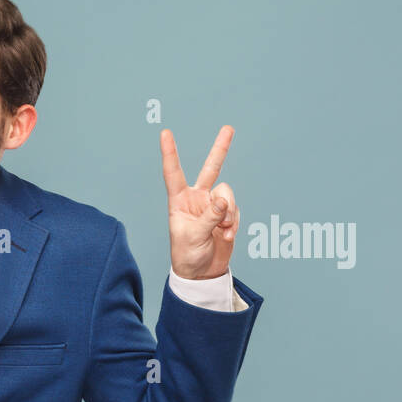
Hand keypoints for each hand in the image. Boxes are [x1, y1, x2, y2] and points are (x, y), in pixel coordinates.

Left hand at [160, 126, 238, 278]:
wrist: (202, 272)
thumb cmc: (188, 255)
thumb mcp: (194, 237)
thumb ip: (210, 217)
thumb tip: (224, 201)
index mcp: (179, 201)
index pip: (173, 173)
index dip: (170, 153)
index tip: (165, 133)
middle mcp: (196, 199)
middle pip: (211, 169)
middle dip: (221, 149)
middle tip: (229, 128)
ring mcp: (213, 205)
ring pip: (227, 194)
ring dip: (228, 212)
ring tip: (223, 229)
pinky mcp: (227, 214)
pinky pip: (236, 209)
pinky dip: (234, 222)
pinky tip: (227, 235)